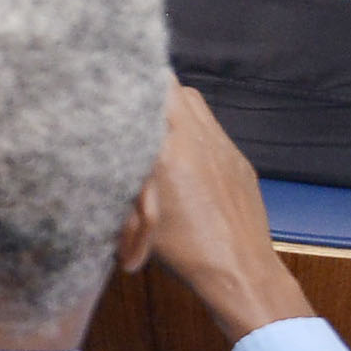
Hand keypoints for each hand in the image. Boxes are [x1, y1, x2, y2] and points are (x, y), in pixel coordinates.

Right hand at [136, 88, 311, 341]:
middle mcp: (199, 136)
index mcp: (170, 147)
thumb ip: (127, 175)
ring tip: (158, 132)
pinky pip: (212, 129)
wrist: (239, 269)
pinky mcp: (239, 159)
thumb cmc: (183, 249)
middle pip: (175, 87)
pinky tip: (186, 159)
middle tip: (132, 111)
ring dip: (175, 109)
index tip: (116, 89)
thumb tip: (110, 148)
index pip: (153, 87)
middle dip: (152, 93)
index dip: (132, 80)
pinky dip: (195, 132)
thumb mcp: (139, 214)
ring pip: (196, 104)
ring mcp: (224, 145)